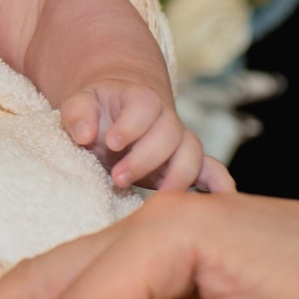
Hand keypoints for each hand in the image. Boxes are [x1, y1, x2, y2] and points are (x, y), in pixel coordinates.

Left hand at [58, 77, 208, 192]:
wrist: (114, 117)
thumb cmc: (97, 112)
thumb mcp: (80, 104)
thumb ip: (77, 113)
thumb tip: (84, 134)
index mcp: (140, 99)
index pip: (145, 105)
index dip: (131, 125)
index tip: (111, 142)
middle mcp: (166, 119)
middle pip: (170, 134)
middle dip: (145, 159)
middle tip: (117, 178)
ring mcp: (179, 143)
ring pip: (193, 154)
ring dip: (177, 176)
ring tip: (156, 199)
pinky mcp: (185, 164)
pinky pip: (211, 171)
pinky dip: (219, 184)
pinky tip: (221, 199)